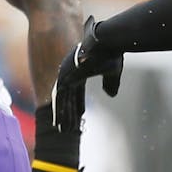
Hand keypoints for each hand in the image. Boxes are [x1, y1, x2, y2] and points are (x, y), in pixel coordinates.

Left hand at [51, 16, 122, 131]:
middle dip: (66, 115)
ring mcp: (65, 75)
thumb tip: (111, 95)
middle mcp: (70, 74)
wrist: (107, 40)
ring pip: (61, 101)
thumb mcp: (113, 71)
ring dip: (62, 116)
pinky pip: (60, 98)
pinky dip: (59, 111)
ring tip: (61, 130)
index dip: (76, 107)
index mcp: (79, 72)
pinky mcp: (65, 77)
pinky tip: (58, 122)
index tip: (76, 119)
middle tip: (64, 129)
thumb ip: (110, 83)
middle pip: (67, 99)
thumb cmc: (111, 53)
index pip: (76, 94)